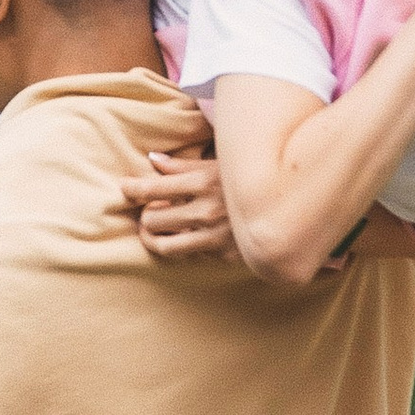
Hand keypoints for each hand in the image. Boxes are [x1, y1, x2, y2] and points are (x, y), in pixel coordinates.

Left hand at [118, 145, 246, 265]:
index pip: (153, 188)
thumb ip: (184, 165)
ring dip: (151, 237)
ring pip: (163, 244)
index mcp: (204, 182)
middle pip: (152, 219)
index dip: (132, 188)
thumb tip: (153, 159)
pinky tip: (181, 236)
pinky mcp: (224, 254)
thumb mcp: (220, 165)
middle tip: (146, 211)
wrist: (289, 209)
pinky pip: (190, 253)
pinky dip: (180, 245)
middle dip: (144, 215)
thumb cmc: (250, 179)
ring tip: (151, 230)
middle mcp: (206, 211)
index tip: (125, 188)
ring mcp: (215, 236)